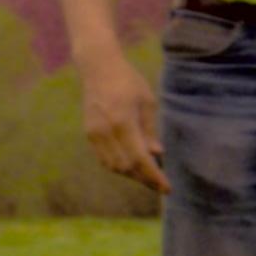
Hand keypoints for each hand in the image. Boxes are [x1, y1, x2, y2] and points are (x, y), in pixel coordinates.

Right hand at [79, 48, 165, 193]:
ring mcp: (94, 133)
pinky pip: (104, 158)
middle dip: (144, 179)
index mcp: (122, 122)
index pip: (139, 159)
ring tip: (149, 177)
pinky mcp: (88, 133)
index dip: (153, 176)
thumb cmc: (128, 82)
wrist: (98, 68)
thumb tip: (156, 154)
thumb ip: (150, 131)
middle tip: (161, 185)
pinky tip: (133, 167)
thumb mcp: (147, 103)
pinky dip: (119, 167)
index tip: (167, 188)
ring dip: (132, 175)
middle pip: (125, 167)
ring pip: (113, 166)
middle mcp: (105, 131)